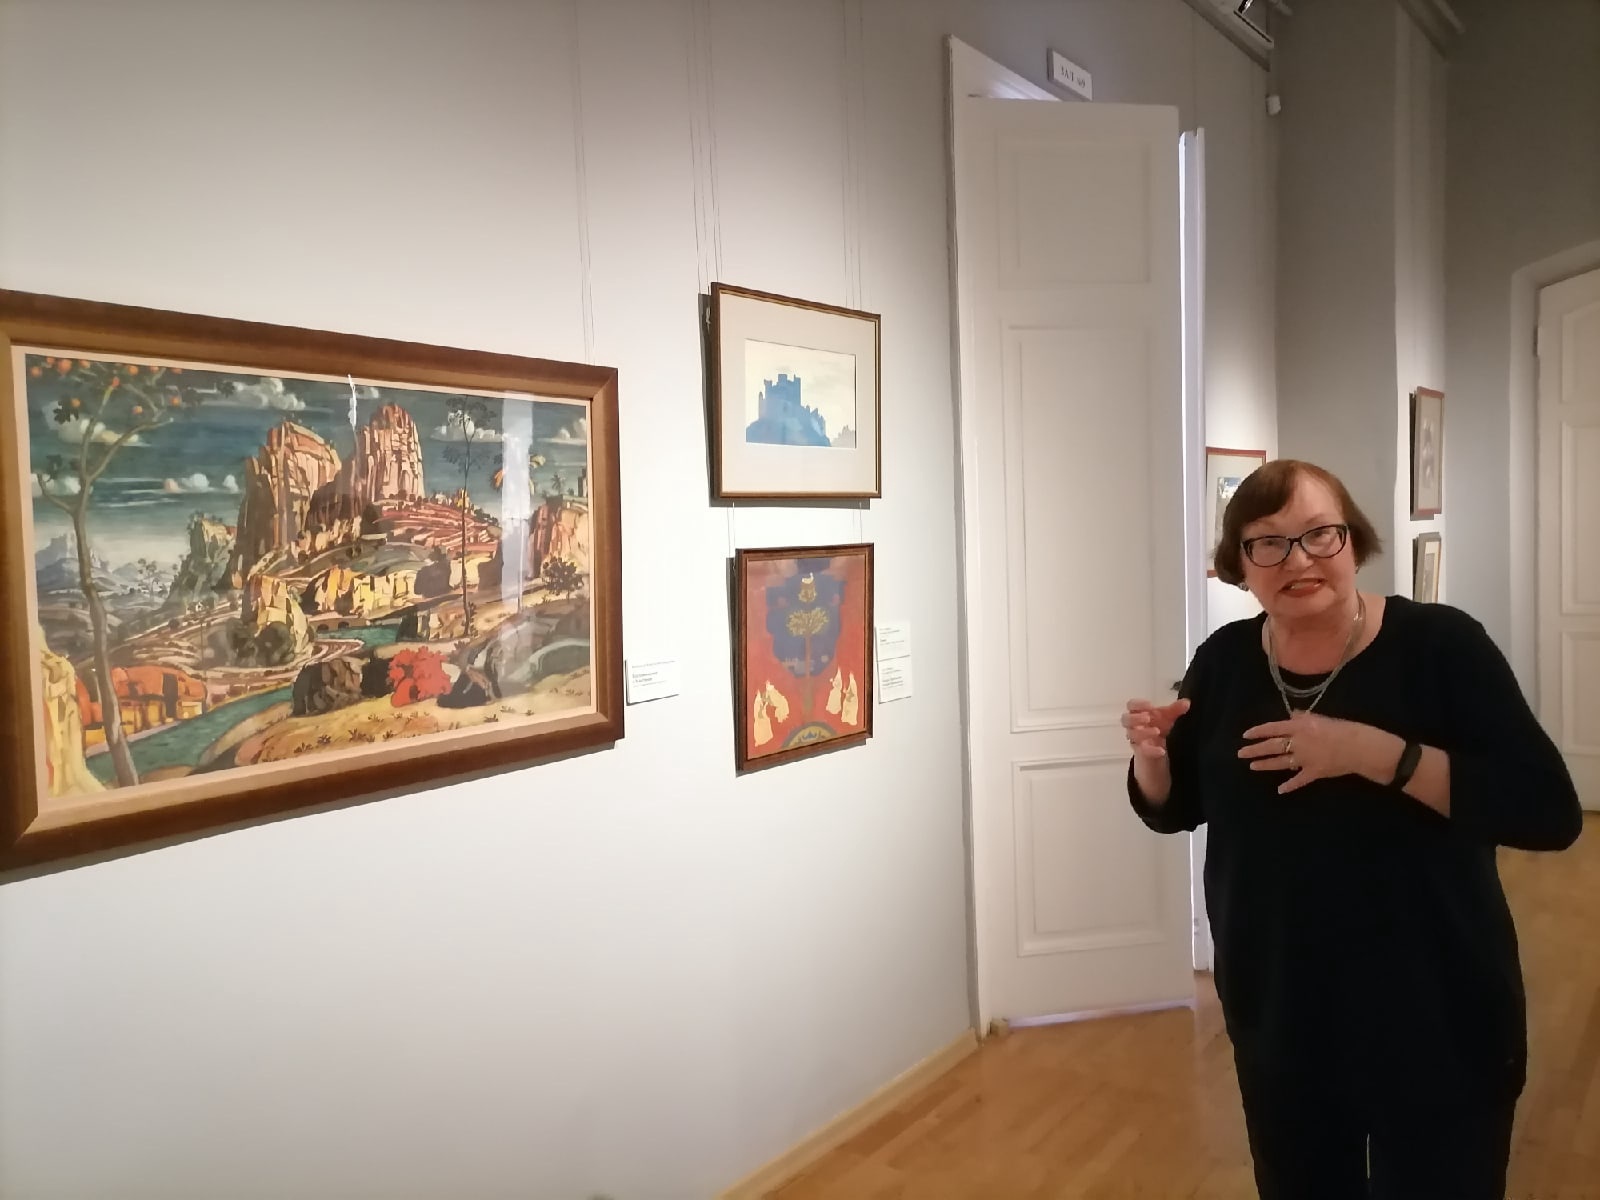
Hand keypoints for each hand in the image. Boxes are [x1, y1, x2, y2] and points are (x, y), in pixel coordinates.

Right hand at [1122, 697, 1190, 759]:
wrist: (1158, 745)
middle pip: (1125, 720)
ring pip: (1132, 735)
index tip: (1150, 705)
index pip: (1131, 705)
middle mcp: (1134, 725)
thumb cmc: (1159, 725)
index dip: (1138, 704)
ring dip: (1143, 732)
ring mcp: (1136, 738)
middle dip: (1135, 718)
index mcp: (1139, 713)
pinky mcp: (1141, 751)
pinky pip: (1143, 751)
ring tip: (1157, 731)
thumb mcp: (1168, 716)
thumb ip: (1176, 709)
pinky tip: (1161, 750)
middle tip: (1147, 718)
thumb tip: (1186, 703)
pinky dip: (1152, 750)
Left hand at [1239, 712, 1386, 793]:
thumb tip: (1291, 715)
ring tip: (1252, 766)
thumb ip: (1303, 718)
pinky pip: (1299, 780)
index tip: (1245, 735)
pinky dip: (1289, 785)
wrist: (1360, 747)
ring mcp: (1305, 759)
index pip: (1273, 728)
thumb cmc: (1342, 728)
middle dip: (1254, 750)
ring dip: (1265, 764)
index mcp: (1300, 727)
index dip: (1258, 731)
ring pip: (1280, 762)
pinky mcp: (1314, 772)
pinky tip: (1279, 790)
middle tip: (1240, 753)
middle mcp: (1298, 742)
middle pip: (1272, 746)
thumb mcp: (1321, 718)